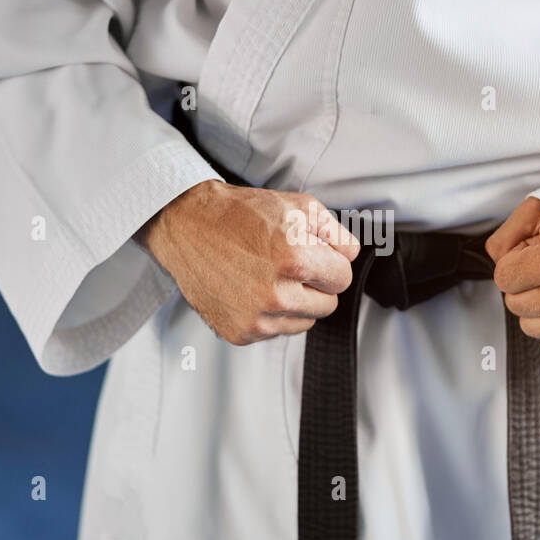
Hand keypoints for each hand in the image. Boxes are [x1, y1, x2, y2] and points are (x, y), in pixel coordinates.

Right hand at [139, 180, 359, 344]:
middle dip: (316, 284)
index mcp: (294, 259)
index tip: (314, 254)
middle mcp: (275, 294)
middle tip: (290, 264)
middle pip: (328, 305)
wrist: (188, 226)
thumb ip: (336, 233)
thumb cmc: (240, 214)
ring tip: (269, 275)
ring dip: (296, 301)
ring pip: (305, 322)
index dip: (331, 262)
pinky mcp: (240, 333)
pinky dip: (271, 314)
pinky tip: (252, 288)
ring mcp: (256, 318)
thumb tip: (351, 257)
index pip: (343, 278)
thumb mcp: (299, 206)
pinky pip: (277, 331)